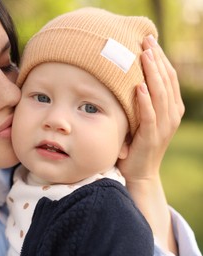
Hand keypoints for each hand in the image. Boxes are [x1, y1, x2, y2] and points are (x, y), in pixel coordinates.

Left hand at [117, 35, 183, 181]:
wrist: (139, 171)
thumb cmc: (136, 141)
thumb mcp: (140, 117)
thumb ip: (140, 99)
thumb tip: (126, 76)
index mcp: (171, 107)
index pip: (168, 77)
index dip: (160, 58)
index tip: (148, 40)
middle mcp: (171, 114)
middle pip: (166, 81)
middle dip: (156, 59)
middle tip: (146, 40)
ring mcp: (163, 126)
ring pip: (161, 95)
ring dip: (152, 74)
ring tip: (144, 56)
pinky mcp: (152, 137)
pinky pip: (150, 116)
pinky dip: (145, 101)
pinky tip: (138, 87)